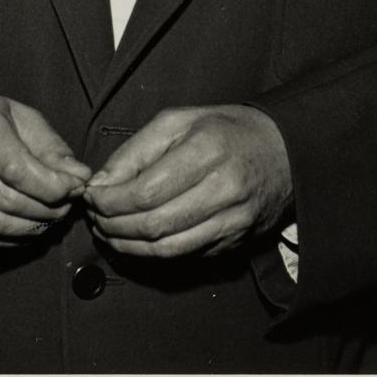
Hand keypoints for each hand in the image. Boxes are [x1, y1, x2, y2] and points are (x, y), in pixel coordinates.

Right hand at [0, 88, 90, 246]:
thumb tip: (79, 177)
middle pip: (8, 201)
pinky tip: (24, 227)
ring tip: (49, 217)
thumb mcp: (17, 115)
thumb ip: (51, 147)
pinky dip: (9, 240)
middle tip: (65, 205)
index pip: (16, 169)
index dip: (52, 186)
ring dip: (31, 228)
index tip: (74, 187)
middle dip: (47, 209)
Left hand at [83, 104, 291, 258]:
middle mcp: (223, 189)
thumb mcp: (179, 121)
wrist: (284, 152)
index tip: (91, 196)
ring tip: (108, 230)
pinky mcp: (235, 242)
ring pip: (167, 249)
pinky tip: (136, 239)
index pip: (145, 192)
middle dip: (113, 225)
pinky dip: (153, 252)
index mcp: (206, 151)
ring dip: (128, 245)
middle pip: (153, 224)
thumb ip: (135, 150)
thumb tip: (101, 183)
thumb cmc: (227, 131)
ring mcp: (233, 221)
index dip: (110, 201)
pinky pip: (185, 254)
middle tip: (94, 216)